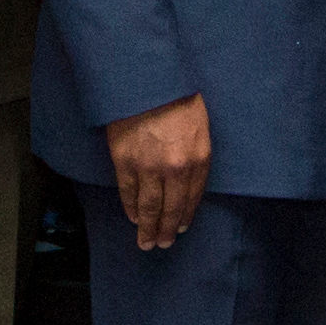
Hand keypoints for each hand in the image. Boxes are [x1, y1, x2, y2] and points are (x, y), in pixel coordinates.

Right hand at [105, 93, 209, 251]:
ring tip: (146, 242)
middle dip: (167, 230)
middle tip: (162, 244)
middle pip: (171, 208)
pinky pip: (128, 191)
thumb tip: (189, 178)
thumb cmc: (177, 96)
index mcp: (198, 158)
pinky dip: (130, 207)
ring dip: (148, 227)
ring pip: (149, 206)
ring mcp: (148, 166)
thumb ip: (196, 153)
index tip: (181, 227)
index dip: (185, 215)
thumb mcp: (200, 125)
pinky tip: (133, 217)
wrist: (148, 79)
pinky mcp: (125, 160)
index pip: (192, 197)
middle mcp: (175, 168)